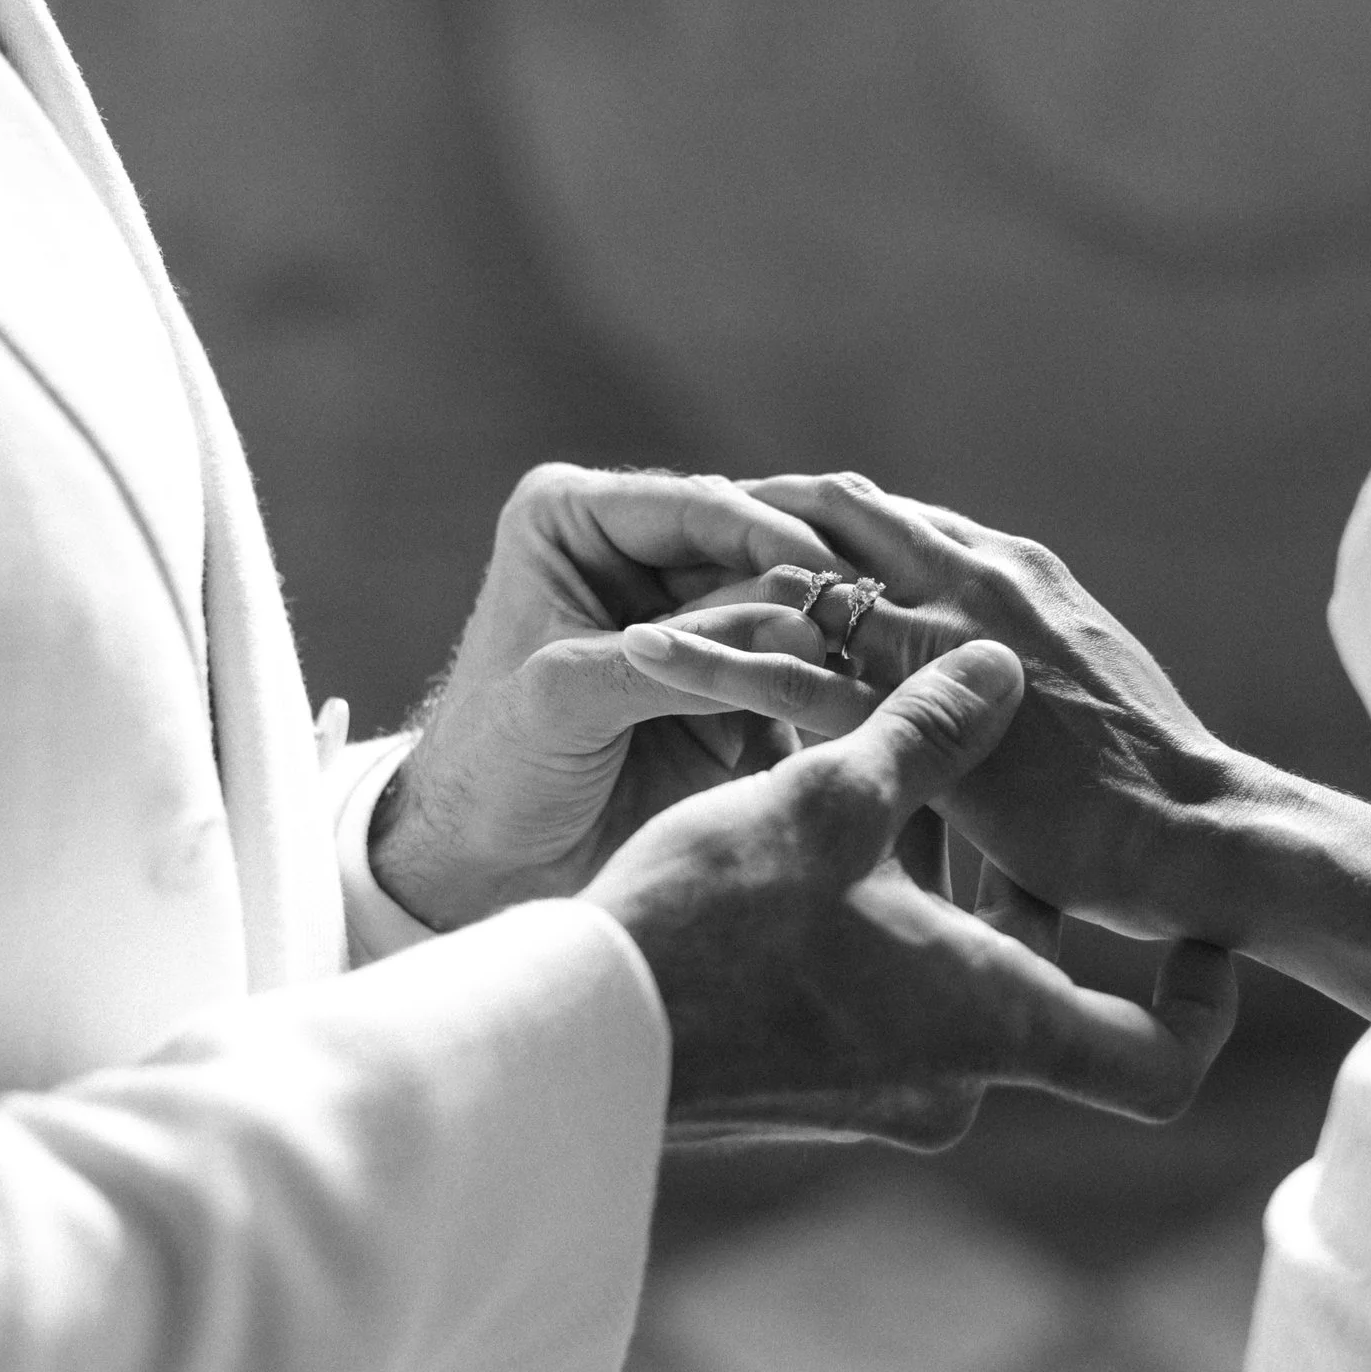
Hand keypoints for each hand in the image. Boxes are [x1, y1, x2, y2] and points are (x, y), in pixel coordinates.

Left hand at [367, 464, 845, 930]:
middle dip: (817, 584)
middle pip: (756, 547)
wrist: (482, 866)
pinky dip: (831, 683)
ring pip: (787, 605)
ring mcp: (689, 617)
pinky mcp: (725, 680)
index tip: (836, 571)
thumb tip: (801, 615)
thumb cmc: (492, 769)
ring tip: (889, 659)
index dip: (772, 535)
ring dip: (833, 636)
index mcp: (577, 517)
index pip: (699, 505)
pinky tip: (879, 695)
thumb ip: (679, 652)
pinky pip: (793, 666)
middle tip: (880, 617)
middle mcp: (639, 553)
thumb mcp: (570, 695)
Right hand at [584, 641, 1236, 1144]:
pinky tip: (824, 831)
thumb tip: (995, 665)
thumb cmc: (718, 924)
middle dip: (1023, 879)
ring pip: (959, 979)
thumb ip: (929, 729)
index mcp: (997, 1023)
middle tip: (1000, 792)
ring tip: (892, 781)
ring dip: (943, 883)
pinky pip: (892, 995)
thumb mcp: (833, 800)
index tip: (1191, 931)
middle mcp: (955, 1076)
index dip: (1201, 998)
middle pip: (1046, 986)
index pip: (1162, 1057)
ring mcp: (881, 1093)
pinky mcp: (817, 1083)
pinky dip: (886, 917)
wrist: (576, 1039)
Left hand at [616, 474, 1259, 945]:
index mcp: (1012, 567)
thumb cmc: (1140, 787)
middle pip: (835, 508)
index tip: (751, 530)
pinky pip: (788, 668)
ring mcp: (946, 631)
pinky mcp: (916, 705)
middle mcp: (977, 573)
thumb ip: (1002, 676)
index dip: (814, 518)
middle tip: (675, 533)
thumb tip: (964, 700)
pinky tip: (648, 658)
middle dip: (751, 514)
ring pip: (798, 572)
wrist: (1197, 833)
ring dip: (715, 571)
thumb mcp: (1067, 696)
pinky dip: (713, 657)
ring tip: (637, 585)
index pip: (890, 514)